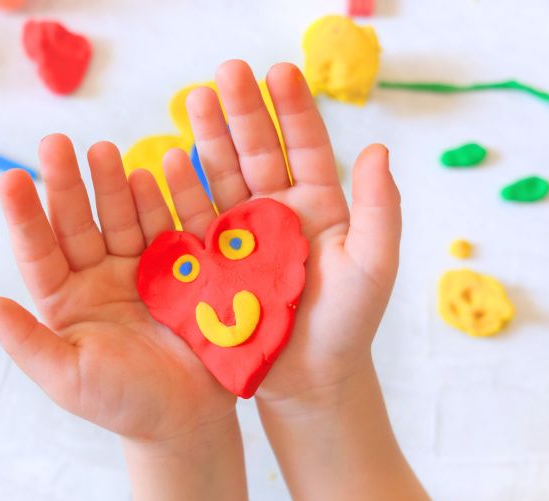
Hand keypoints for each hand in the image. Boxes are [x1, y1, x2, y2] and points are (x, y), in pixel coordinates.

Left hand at [0, 135, 235, 442]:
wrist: (188, 420)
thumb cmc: (123, 403)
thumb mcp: (66, 376)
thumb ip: (27, 341)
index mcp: (65, 300)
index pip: (38, 251)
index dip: (25, 216)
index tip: (10, 177)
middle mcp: (98, 277)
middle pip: (78, 223)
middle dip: (69, 184)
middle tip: (56, 143)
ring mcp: (141, 270)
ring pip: (122, 219)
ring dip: (114, 185)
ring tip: (106, 151)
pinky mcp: (181, 271)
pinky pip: (169, 229)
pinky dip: (165, 201)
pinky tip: (157, 172)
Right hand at [183, 60, 401, 404]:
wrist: (309, 382)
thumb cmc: (348, 325)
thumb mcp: (373, 264)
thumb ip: (380, 208)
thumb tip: (378, 149)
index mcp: (317, 207)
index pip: (305, 146)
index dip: (292, 109)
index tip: (278, 70)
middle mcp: (277, 213)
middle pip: (257, 151)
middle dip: (242, 111)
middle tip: (225, 72)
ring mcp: (241, 235)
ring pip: (222, 176)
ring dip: (208, 139)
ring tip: (194, 100)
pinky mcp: (212, 261)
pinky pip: (195, 218)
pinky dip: (181, 190)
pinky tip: (168, 160)